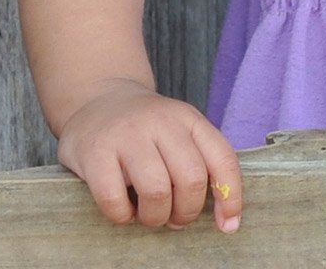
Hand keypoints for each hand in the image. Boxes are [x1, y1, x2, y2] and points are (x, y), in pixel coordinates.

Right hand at [56, 78, 243, 231]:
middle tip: (175, 219)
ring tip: (150, 216)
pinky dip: (122, 215)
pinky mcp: (95, 152)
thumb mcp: (180, 133)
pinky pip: (114, 198)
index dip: (230, 196)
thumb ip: (201, 164)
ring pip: (157, 191)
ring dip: (156, 216)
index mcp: (190, 120)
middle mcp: (162, 123)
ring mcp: (127, 136)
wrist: (97, 101)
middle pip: (191, 179)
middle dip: (187, 211)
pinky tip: (124, 211)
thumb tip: (225, 218)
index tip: (229, 224)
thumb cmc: (146, 131)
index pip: (223, 159)